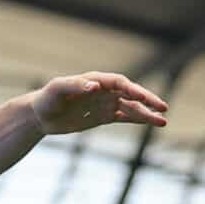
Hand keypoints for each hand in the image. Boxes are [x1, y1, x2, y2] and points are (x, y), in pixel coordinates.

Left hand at [29, 72, 167, 136]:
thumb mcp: (58, 89)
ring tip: (163, 122)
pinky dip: (138, 120)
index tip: (145, 98)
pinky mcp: (103, 116)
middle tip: (163, 108)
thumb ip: (75, 85)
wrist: (40, 115)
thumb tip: (95, 86)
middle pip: (131, 94)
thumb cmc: (47, 98)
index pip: (120, 83)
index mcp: (96, 80)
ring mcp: (105, 103)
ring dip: (147, 114)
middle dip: (148, 101)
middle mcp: (104, 90)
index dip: (133, 90)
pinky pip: (124, 117)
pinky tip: (152, 122)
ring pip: (131, 108)